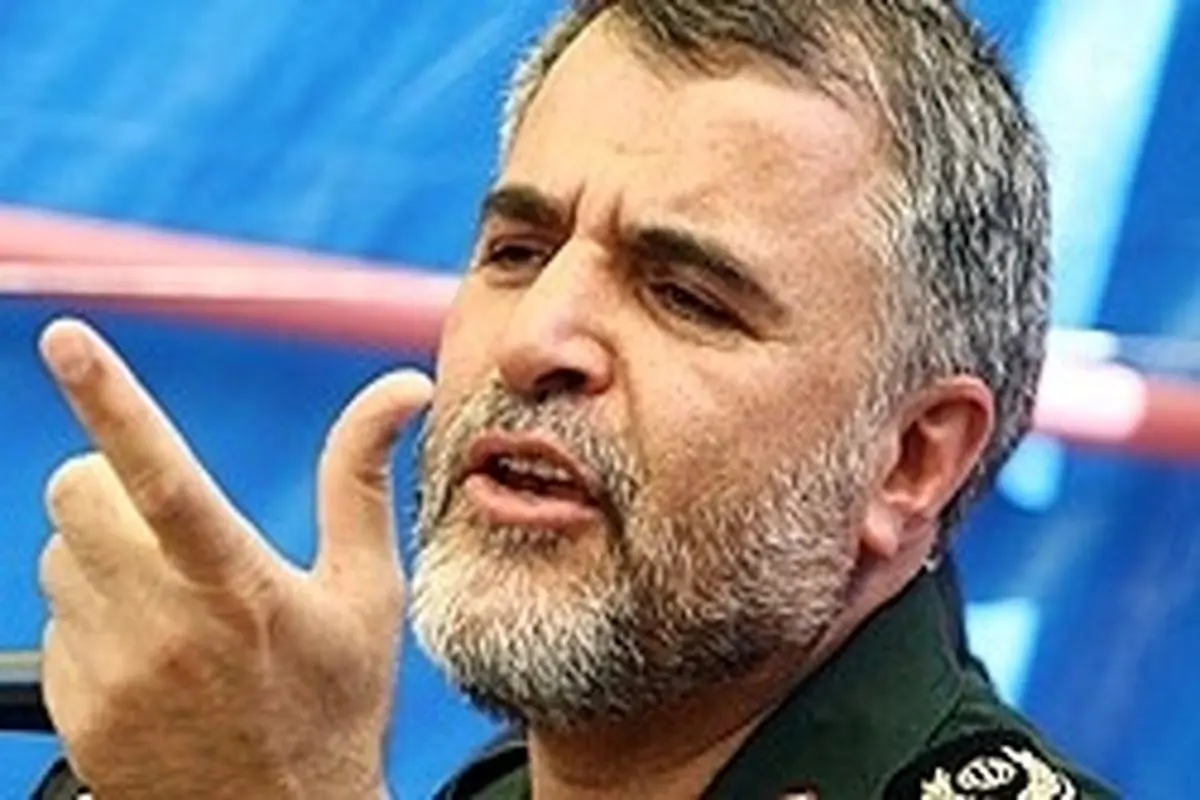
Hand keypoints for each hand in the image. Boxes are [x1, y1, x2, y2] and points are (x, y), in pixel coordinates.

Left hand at [36, 319, 431, 798]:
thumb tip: (401, 385)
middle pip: (75, 495)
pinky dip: (95, 621)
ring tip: (174, 606)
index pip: (163, 474)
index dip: (112, 398)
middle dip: (106, 485)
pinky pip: (57, 625)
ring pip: (60, 557)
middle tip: (164, 525)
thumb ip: (361, 476)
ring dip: (103, 557)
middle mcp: (162, 625)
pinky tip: (154, 660)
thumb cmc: (337, 701)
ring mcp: (109, 672)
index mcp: (238, 583)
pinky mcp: (76, 709)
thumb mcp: (366, 590)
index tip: (67, 339)